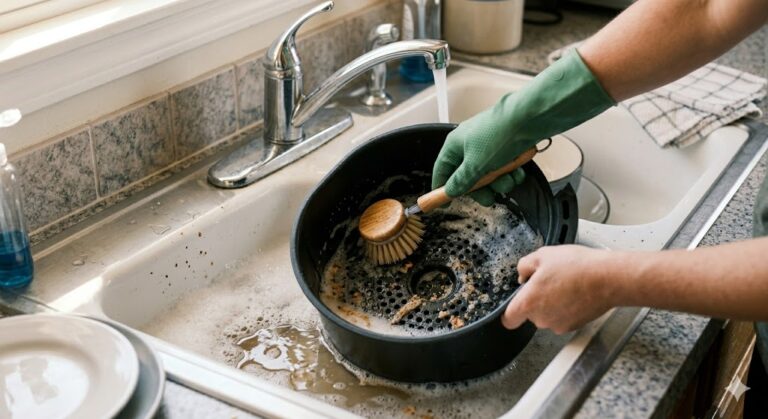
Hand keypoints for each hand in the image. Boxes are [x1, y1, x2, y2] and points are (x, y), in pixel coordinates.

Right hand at [431, 49, 614, 205]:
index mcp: (455, 144)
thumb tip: (450, 190)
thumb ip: (461, 181)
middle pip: (468, 176)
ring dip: (500, 182)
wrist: (530, 118)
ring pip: (489, 174)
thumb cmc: (499, 135)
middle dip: (481, 189)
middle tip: (488, 198)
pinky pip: (504, 167)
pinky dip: (511, 173)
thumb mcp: (475, 165)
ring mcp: (489, 145)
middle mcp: (470, 144)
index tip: (445, 204)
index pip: (442, 170)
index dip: (442, 188)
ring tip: (508, 180)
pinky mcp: (507, 147)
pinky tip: (517, 172)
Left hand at [502, 245, 617, 333]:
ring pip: (547, 315)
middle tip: (548, 280)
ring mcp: (559, 324)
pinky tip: (575, 291)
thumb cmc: (576, 266)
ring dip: (552, 303)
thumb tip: (523, 275)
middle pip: (530, 313)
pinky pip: (563, 317)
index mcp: (529, 303)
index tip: (516, 302)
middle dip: (536, 299)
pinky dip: (566, 307)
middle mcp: (541, 319)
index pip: (508, 319)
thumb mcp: (542, 255)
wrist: (609, 278)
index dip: (509, 311)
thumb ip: (524, 266)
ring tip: (565, 283)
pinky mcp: (574, 326)